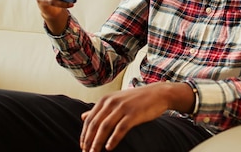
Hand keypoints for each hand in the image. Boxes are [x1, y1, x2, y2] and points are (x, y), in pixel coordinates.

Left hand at [79, 82, 194, 151]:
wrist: (157, 94)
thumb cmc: (136, 99)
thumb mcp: (115, 101)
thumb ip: (99, 109)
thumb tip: (83, 116)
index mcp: (105, 100)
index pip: (90, 119)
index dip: (84, 134)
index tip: (82, 146)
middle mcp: (111, 102)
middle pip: (95, 124)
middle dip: (88, 140)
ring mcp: (122, 107)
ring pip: (105, 127)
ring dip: (98, 142)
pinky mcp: (133, 114)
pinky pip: (120, 129)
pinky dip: (113, 139)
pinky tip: (109, 148)